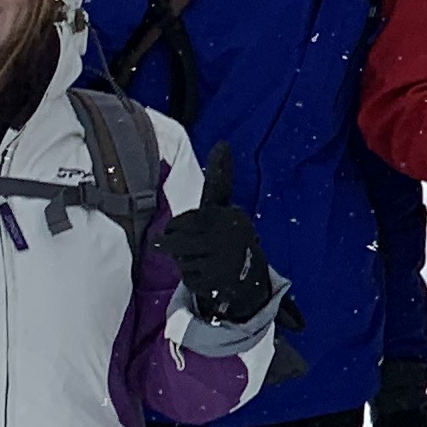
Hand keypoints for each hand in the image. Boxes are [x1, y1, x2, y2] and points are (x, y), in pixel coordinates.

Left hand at [164, 148, 279, 325]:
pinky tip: (209, 274)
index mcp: (229, 215)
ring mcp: (226, 261)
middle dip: (176, 246)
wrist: (252, 274)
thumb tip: (223, 144)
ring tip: (203, 259)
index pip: (180, 223)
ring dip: (185, 262)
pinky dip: (194, 279)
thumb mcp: (223, 204)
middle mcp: (230, 236)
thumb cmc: (226, 232)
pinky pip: (188, 279)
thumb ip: (219, 177)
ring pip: (180, 261)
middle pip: (175, 242)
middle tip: (191, 246)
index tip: (189, 229)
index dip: (178, 228)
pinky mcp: (221, 282)